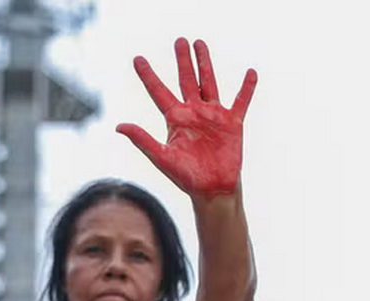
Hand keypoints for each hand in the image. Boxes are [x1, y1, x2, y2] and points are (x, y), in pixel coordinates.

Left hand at [117, 37, 256, 198]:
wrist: (212, 190)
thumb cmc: (186, 177)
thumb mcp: (162, 157)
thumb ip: (142, 140)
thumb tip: (119, 126)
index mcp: (175, 120)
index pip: (158, 92)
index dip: (148, 75)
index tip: (137, 59)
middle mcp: (193, 113)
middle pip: (186, 80)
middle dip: (182, 60)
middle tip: (179, 40)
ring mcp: (213, 116)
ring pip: (209, 83)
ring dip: (205, 63)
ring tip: (200, 43)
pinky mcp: (233, 123)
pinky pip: (241, 101)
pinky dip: (247, 88)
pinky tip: (251, 72)